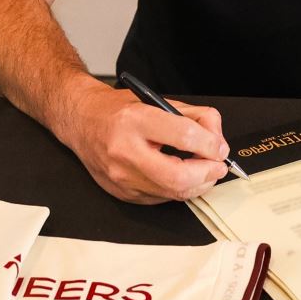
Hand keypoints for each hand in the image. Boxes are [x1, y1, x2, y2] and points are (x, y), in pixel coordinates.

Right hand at [59, 79, 231, 203]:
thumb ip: (193, 117)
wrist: (81, 121)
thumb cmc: (118, 110)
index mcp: (135, 121)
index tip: (219, 147)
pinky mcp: (122, 193)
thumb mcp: (157, 101)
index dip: (210, 144)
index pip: (184, 136)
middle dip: (207, 174)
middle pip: (179, 176)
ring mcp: (121, 177)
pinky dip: (178, 189)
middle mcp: (124, 151)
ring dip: (197, 184)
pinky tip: (180, 176)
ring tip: (204, 170)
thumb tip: (218, 140)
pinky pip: (161, 198)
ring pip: (173, 193)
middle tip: (217, 166)